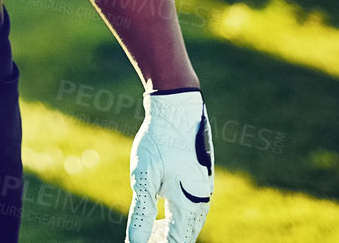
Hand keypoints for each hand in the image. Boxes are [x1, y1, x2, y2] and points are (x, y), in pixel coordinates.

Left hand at [126, 88, 212, 242]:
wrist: (176, 108)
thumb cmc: (158, 142)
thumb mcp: (144, 178)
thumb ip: (141, 213)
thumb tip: (135, 242)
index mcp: (190, 205)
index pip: (176, 242)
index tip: (139, 242)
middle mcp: (202, 200)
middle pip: (184, 234)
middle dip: (163, 239)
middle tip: (142, 238)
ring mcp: (203, 189)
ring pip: (188, 221)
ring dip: (169, 227)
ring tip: (149, 228)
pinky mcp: (200, 179)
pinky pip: (190, 206)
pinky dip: (175, 214)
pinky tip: (160, 207)